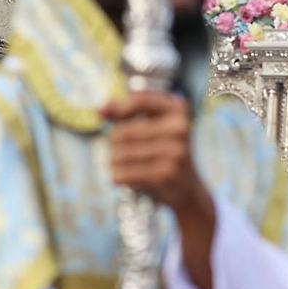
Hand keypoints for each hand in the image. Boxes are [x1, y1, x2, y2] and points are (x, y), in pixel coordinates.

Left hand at [102, 91, 211, 218]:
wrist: (187, 188)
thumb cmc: (162, 152)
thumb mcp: (151, 126)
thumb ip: (125, 113)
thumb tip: (100, 110)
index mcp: (178, 109)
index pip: (141, 100)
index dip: (118, 107)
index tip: (101, 113)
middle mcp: (180, 128)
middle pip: (123, 132)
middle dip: (112, 142)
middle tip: (117, 150)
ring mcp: (175, 152)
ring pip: (120, 154)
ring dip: (112, 161)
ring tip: (120, 165)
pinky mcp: (166, 174)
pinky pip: (123, 174)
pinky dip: (117, 176)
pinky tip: (123, 178)